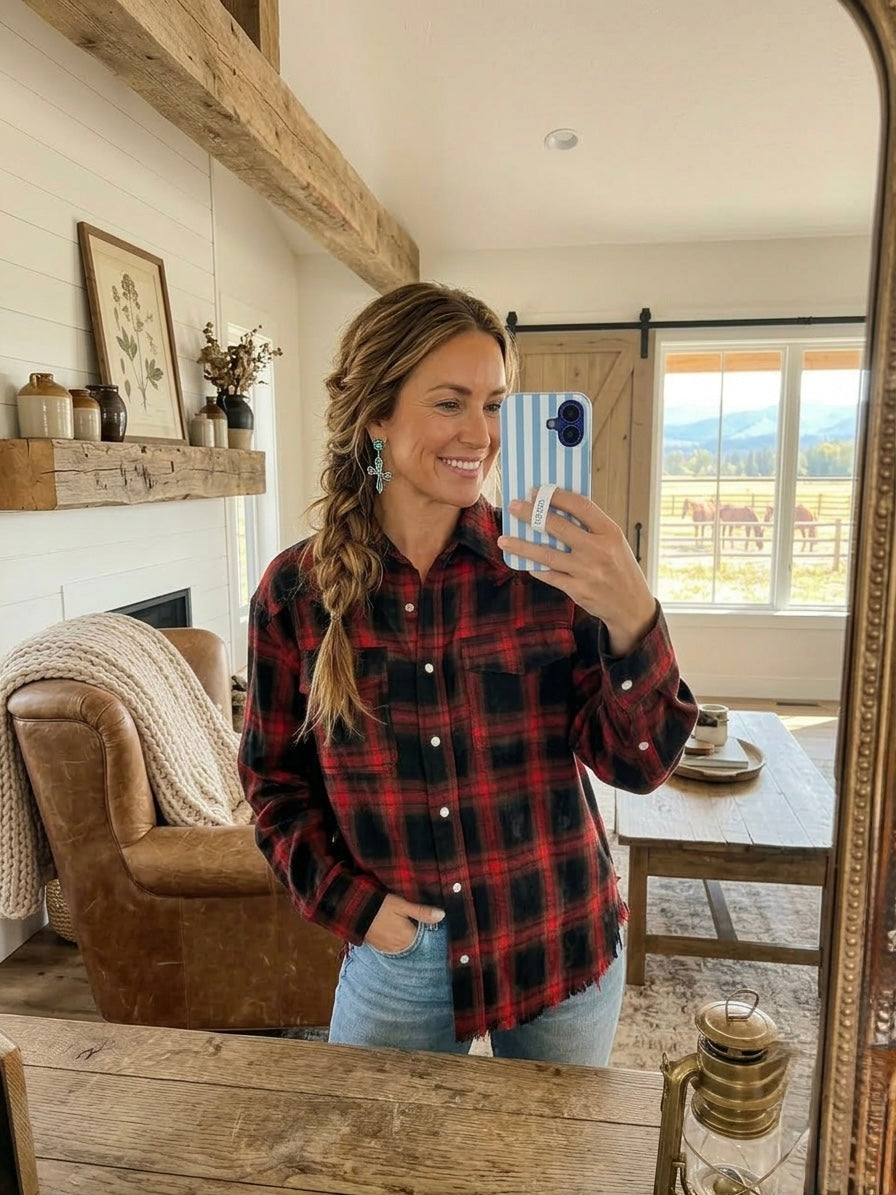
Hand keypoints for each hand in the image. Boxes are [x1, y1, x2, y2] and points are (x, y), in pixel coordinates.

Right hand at [363, 893, 444, 952]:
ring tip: (408, 930)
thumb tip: (442, 916)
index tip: (433, 925)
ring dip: (409, 942)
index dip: (430, 932)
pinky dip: (398, 944)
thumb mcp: (402, 905)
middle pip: (416, 945)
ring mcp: (389, 949)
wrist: (355, 911)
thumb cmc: (380, 905)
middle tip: (421, 926)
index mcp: (408, 937)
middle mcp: (400, 947)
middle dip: (420, 938)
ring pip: (405, 948)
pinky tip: (398, 935)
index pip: (426, 940)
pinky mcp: (380, 948)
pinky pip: (394, 949)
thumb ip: (421, 912)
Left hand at [498, 489, 656, 655]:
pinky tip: (524, 562)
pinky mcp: (577, 589)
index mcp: (610, 533)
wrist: (632, 607)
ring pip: (546, 554)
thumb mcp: (615, 543)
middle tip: (514, 507)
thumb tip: (557, 511)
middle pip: (558, 526)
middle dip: (531, 514)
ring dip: (522, 546)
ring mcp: (586, 571)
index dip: (556, 496)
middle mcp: (598, 550)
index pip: (580, 506)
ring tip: (504, 540)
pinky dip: (535, 567)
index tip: (537, 491)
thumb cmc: (621, 569)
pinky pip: (549, 575)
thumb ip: (591, 528)